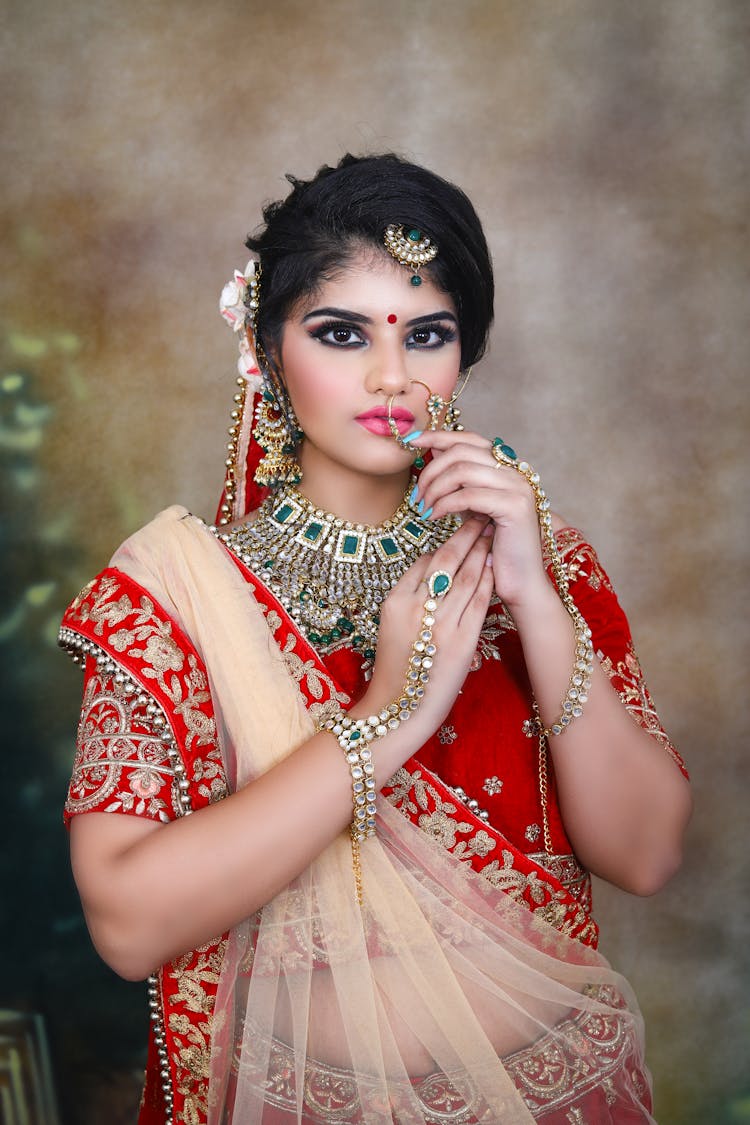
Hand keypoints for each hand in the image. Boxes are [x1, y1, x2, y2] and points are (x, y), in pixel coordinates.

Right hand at [357, 517, 493, 746]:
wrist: (400, 708)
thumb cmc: (397, 666)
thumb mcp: (392, 624)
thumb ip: (410, 596)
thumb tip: (432, 566)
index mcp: (395, 602)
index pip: (424, 562)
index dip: (444, 542)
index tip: (458, 528)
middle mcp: (416, 610)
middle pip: (445, 562)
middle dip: (465, 536)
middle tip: (479, 516)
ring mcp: (439, 625)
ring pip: (465, 578)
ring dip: (480, 553)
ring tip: (491, 534)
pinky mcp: (461, 642)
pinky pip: (478, 602)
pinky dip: (488, 581)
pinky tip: (495, 566)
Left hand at [411, 430, 550, 610]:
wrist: (521, 581)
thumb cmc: (494, 547)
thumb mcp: (472, 505)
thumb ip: (458, 480)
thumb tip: (432, 451)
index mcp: (507, 467)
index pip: (469, 438)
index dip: (438, 436)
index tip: (412, 442)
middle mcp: (516, 472)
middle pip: (462, 451)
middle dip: (431, 470)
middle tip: (417, 495)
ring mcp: (518, 487)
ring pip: (462, 470)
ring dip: (434, 488)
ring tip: (423, 508)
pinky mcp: (515, 507)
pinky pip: (468, 495)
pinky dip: (444, 504)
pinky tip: (433, 517)